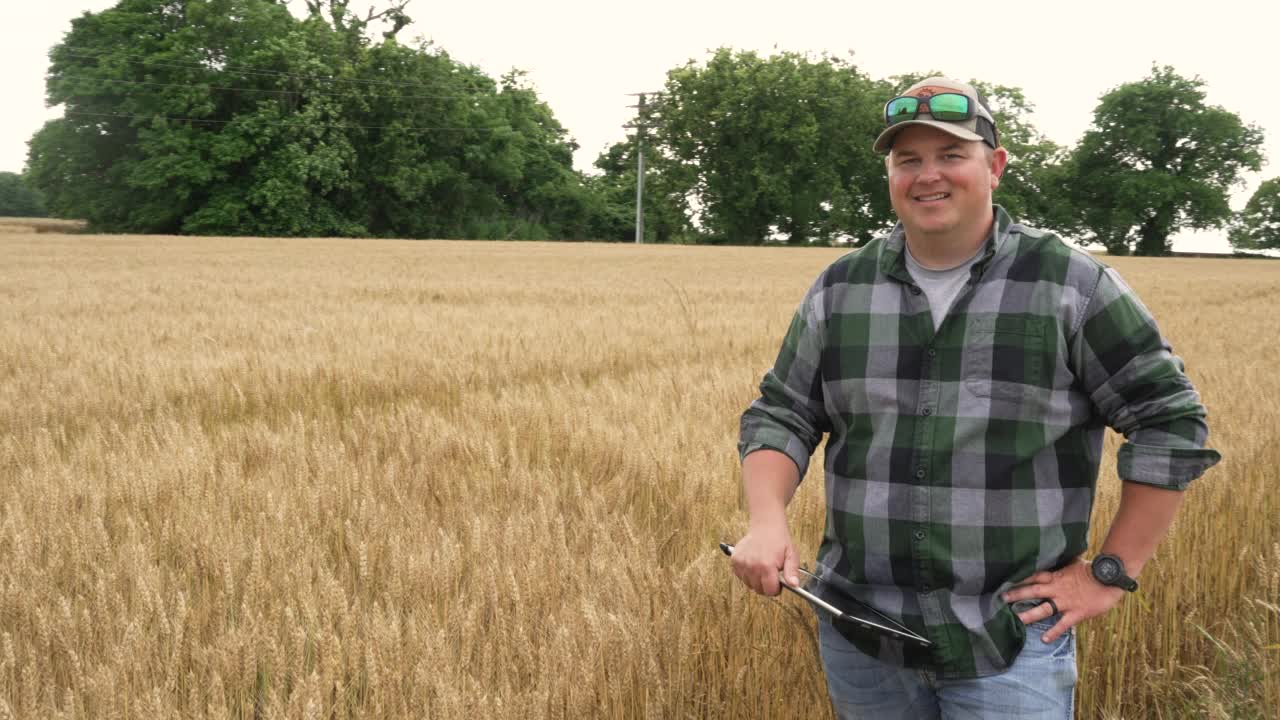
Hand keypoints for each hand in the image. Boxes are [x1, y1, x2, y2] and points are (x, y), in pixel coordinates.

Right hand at [730, 523, 798, 596]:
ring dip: (756, 580)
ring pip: (748, 584)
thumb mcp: (791, 554)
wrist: (766, 525)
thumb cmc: (779, 540)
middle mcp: (752, 566)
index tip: (778, 582)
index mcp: (767, 566)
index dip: (776, 589)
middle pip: (758, 589)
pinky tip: (754, 564)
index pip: (769, 591)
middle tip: (771, 574)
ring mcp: (742, 563)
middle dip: (766, 585)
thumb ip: (792, 571)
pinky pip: (740, 576)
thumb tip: (794, 585)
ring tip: (762, 568)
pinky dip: (747, 574)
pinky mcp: (735, 560)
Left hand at [1002, 557, 1126, 642]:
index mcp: (1057, 576)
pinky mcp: (1076, 613)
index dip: (1020, 578)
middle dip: (1017, 594)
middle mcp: (1058, 589)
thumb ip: (1063, 562)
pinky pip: (1062, 624)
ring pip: (1044, 608)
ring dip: (1030, 614)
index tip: (1006, 580)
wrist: (1110, 579)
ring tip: (1016, 620)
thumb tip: (1056, 550)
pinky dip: (1053, 631)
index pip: (1034, 576)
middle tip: (1002, 598)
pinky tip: (1044, 639)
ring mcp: (1066, 601)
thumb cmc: (1093, 570)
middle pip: (1034, 591)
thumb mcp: (1075, 562)